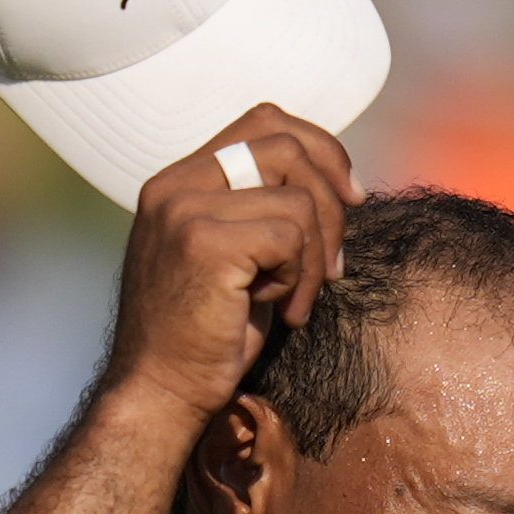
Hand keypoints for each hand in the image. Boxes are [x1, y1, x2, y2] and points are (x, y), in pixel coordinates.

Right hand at [105, 104, 365, 421]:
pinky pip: (291, 238)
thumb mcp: (235, 256)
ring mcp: (185, 209)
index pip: (264, 122)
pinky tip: (282, 312)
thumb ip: (262, 207)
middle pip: (286, 148)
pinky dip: (301, 280)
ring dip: (314, 257)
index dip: (320, 149)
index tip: (351, 195)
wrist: (162, 391)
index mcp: (180, 180)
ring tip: (293, 301)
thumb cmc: (208, 334)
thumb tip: (338, 182)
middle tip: (333, 265)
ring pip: (297, 200)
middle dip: (331, 205)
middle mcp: (175, 184)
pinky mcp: (203, 242)